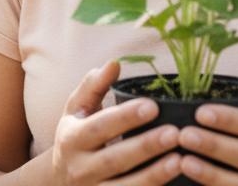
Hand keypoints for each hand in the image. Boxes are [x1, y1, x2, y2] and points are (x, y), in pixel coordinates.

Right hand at [50, 60, 181, 184]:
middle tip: (175, 133)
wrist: (57, 181)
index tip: (153, 106)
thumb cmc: (76, 137)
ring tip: (179, 161)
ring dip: (152, 176)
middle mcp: (79, 169)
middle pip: (114, 159)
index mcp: (71, 139)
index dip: (125, 117)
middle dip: (145, 147)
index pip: (100, 126)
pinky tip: (173, 181)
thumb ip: (93, 86)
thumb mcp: (77, 110)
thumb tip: (114, 63)